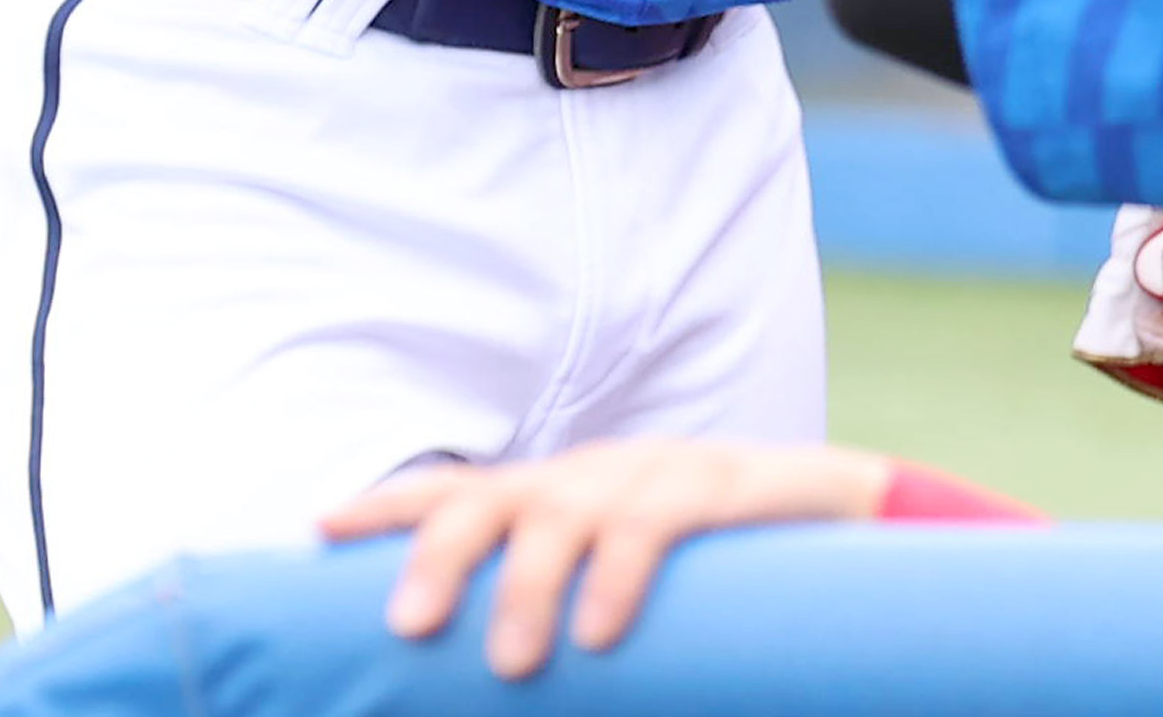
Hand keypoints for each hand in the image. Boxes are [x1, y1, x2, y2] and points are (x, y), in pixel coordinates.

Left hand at [326, 439, 893, 678]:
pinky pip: (655, 523)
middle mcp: (594, 475)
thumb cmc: (713, 577)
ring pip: (565, 509)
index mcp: (560, 497)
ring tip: (510, 662)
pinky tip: (600, 630)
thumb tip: (492, 690)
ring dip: (527, 583)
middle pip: (494, 496)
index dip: (390, 508)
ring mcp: (655, 473)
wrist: (841, 513)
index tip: (321, 530)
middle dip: (438, 552)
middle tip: (405, 627)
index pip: (458, 493)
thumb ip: (559, 626)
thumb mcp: (619, 591)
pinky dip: (618, 575)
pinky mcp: (720, 484)